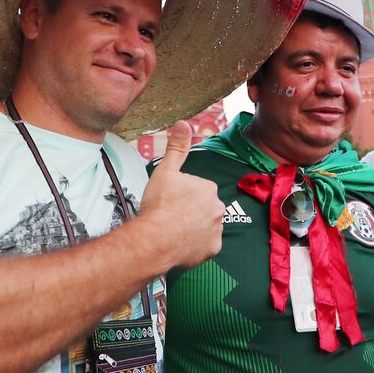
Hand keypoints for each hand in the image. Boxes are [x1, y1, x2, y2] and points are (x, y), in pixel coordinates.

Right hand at [137, 121, 224, 269]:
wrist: (155, 239)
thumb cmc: (159, 205)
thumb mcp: (165, 171)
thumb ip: (176, 147)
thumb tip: (183, 123)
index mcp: (208, 188)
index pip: (196, 189)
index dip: (181, 195)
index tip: (168, 201)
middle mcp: (218, 208)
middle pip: (203, 208)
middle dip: (189, 212)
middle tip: (170, 216)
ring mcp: (217, 230)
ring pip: (205, 227)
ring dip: (193, 229)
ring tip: (173, 232)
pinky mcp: (212, 249)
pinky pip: (205, 246)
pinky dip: (195, 246)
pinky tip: (180, 245)